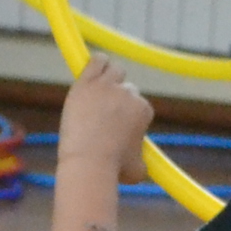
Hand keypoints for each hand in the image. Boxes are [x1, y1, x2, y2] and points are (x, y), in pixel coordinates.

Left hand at [59, 57, 156, 180]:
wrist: (89, 161)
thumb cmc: (113, 168)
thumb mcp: (137, 169)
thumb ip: (141, 159)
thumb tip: (142, 165)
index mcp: (144, 109)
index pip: (137, 102)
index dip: (126, 113)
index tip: (115, 124)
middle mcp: (129, 93)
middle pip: (126, 87)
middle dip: (117, 99)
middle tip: (103, 113)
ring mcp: (107, 86)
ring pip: (114, 69)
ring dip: (109, 78)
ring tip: (98, 91)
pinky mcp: (87, 82)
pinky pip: (96, 61)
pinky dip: (97, 63)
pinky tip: (92, 71)